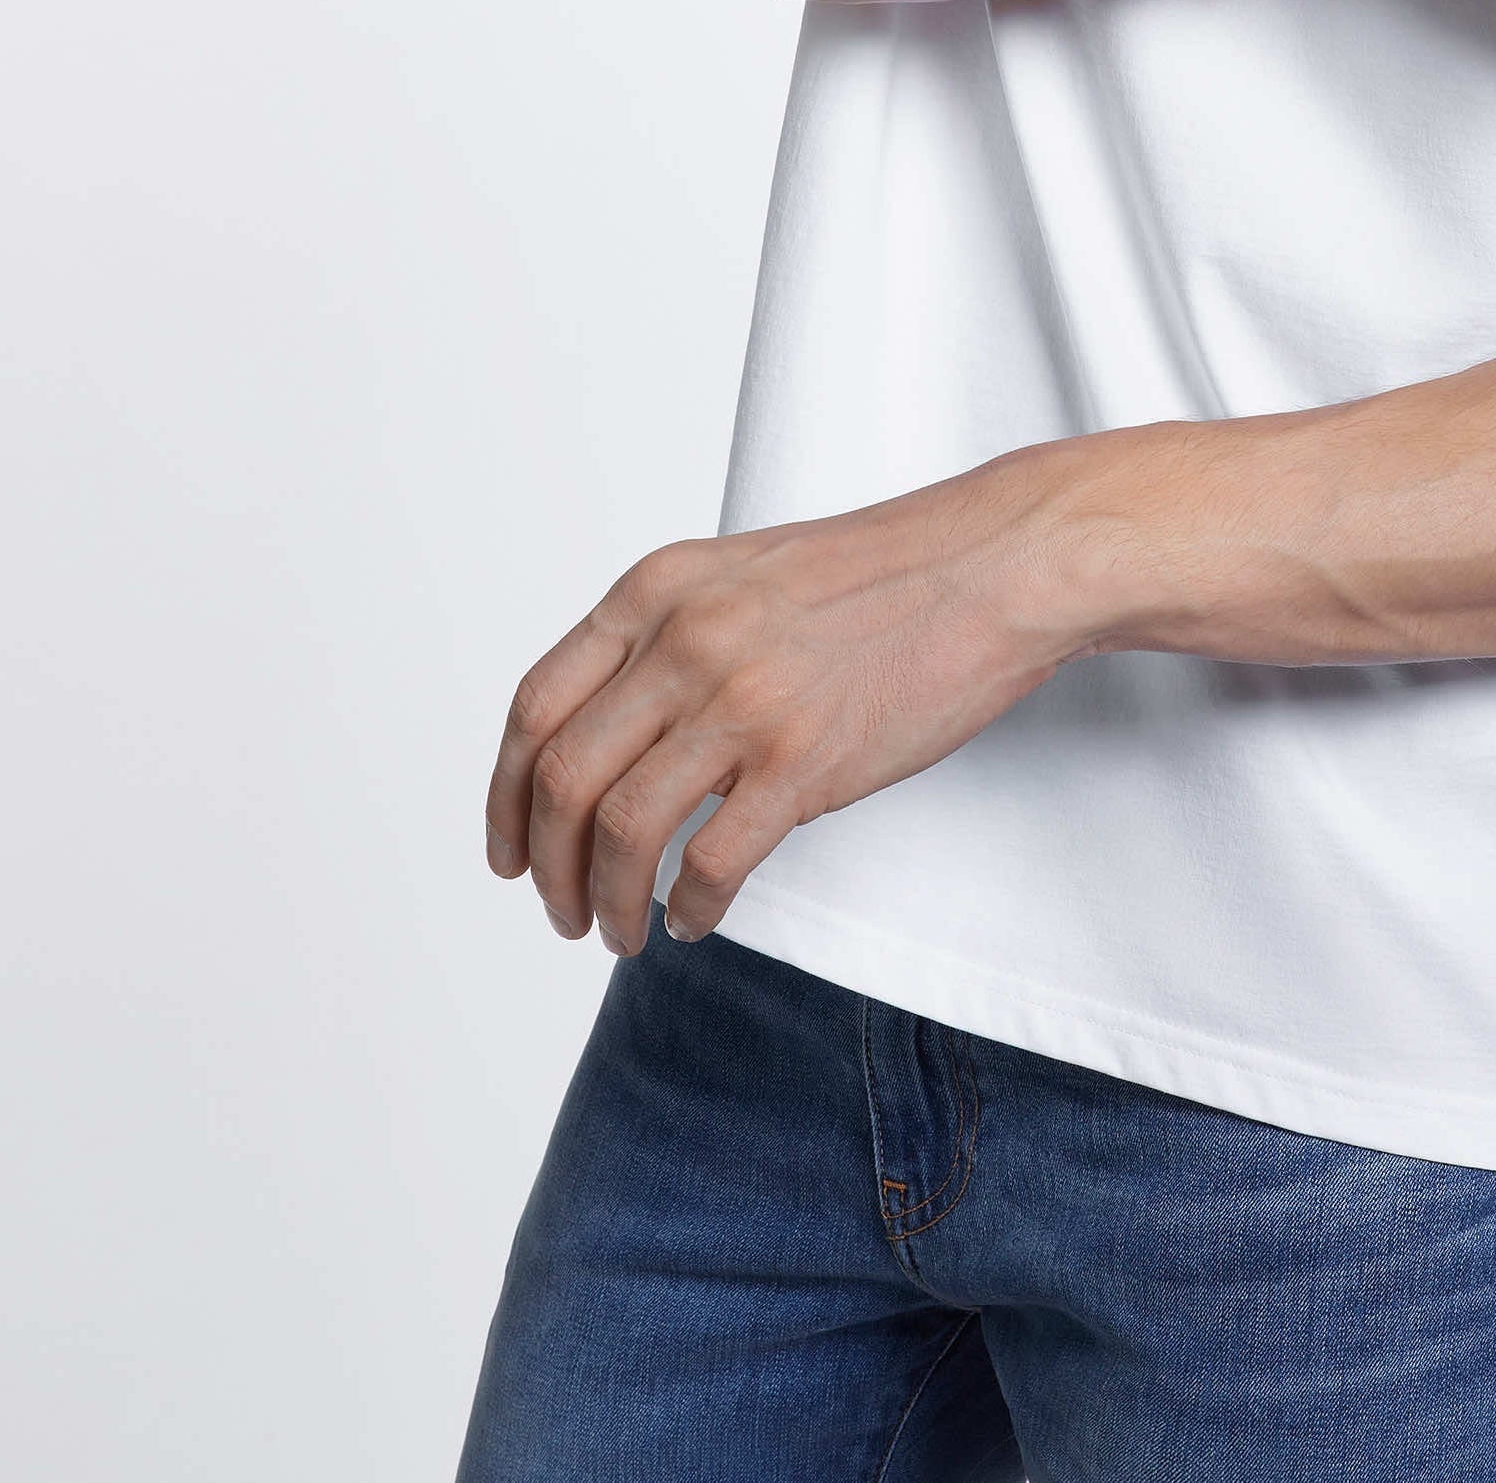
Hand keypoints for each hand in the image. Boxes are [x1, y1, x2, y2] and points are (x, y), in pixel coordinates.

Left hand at [485, 463, 1073, 955]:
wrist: (993, 563)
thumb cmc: (882, 572)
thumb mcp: (741, 573)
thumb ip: (669, 634)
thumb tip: (609, 735)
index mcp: (657, 589)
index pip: (533, 708)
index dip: (502, 796)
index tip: (510, 850)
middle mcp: (684, 642)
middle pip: (559, 781)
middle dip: (545, 868)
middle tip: (561, 911)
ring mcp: (743, 702)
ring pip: (621, 833)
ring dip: (606, 902)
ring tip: (620, 932)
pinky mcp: (804, 761)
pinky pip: (712, 864)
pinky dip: (691, 909)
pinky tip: (698, 920)